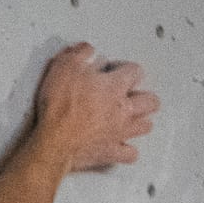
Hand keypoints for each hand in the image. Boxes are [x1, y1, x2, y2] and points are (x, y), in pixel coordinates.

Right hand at [33, 43, 158, 171]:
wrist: (53, 141)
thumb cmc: (59, 105)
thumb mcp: (64, 67)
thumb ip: (80, 53)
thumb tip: (88, 49)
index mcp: (116, 86)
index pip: (135, 71)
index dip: (125, 68)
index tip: (113, 71)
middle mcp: (124, 109)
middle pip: (150, 101)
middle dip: (143, 96)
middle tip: (129, 95)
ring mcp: (120, 132)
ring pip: (145, 126)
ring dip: (140, 121)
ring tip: (129, 118)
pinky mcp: (111, 152)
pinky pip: (130, 153)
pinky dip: (128, 150)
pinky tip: (120, 145)